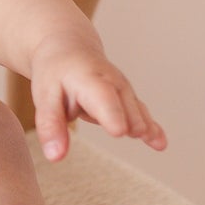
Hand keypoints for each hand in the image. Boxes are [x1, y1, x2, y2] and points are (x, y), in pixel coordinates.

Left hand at [28, 35, 167, 161]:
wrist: (68, 48)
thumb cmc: (54, 72)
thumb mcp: (44, 96)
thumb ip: (50, 126)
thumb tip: (55, 157)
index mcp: (89, 78)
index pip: (103, 97)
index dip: (112, 113)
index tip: (120, 131)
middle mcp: (112, 81)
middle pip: (124, 108)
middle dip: (124, 121)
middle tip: (123, 132)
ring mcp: (123, 89)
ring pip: (135, 112)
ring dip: (141, 126)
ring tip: (153, 141)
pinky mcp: (128, 99)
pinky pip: (142, 113)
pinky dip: (151, 128)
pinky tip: (160, 144)